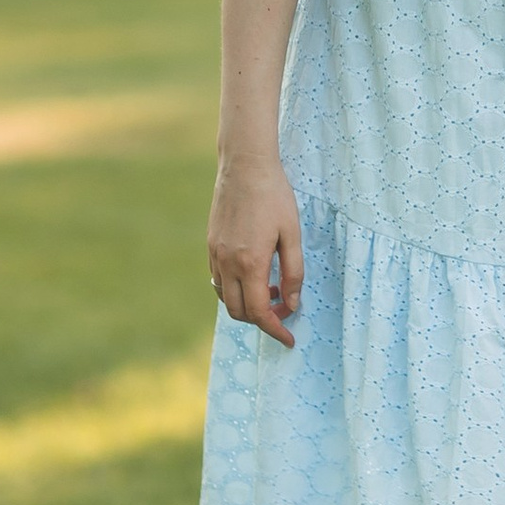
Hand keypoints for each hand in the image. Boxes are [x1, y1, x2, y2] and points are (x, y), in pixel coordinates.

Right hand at [209, 155, 302, 347]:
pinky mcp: (211, 245)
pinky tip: (254, 276)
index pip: (259, 313)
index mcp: (250, 263)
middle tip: (284, 311)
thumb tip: (292, 304)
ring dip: (246, 305)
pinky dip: (235, 289)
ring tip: (272, 292)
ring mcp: (215, 254)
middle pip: (238, 312)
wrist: (244, 165)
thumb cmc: (274, 196)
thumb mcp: (293, 234)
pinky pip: (218, 280)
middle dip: (261, 320)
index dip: (275, 330)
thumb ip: (294, 272)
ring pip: (225, 298)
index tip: (289, 339)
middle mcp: (227, 263)